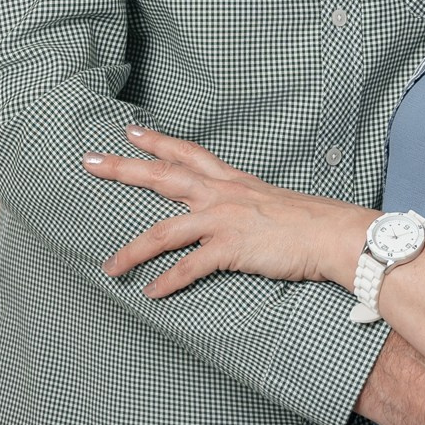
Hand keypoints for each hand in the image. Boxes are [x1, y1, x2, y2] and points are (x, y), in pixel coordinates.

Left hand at [87, 125, 374, 296]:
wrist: (333, 235)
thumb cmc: (310, 223)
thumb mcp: (274, 203)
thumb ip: (249, 205)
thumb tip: (240, 217)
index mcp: (233, 182)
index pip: (188, 154)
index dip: (157, 142)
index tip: (130, 132)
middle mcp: (222, 195)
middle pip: (163, 176)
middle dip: (124, 169)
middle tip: (90, 161)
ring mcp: (223, 220)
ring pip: (164, 231)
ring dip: (132, 250)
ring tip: (109, 266)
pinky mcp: (230, 249)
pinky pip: (188, 268)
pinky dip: (167, 282)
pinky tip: (151, 293)